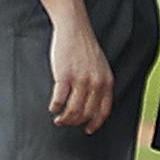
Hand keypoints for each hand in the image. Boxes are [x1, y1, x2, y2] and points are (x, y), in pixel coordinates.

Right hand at [47, 17, 113, 133]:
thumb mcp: (101, 67)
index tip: (88, 129)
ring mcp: (80, 80)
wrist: (75, 29)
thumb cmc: (85, 48)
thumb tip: (92, 105)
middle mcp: (95, 83)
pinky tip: (52, 107)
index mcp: (106, 82)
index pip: (104, 110)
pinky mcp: (64, 76)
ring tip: (58, 119)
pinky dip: (55, 107)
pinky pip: (59, 100)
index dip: (95, 123)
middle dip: (75, 122)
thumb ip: (100, 84)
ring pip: (73, 110)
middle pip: (86, 113)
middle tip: (66, 123)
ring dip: (64, 119)